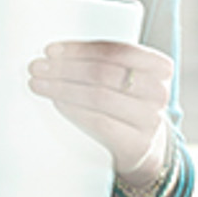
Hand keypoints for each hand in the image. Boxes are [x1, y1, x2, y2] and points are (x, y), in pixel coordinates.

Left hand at [29, 40, 172, 184]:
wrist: (144, 147)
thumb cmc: (126, 103)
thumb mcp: (127, 78)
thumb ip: (104, 62)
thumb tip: (55, 53)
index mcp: (160, 66)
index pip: (115, 50)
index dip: (79, 50)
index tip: (50, 50)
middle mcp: (159, 92)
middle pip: (104, 73)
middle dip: (65, 68)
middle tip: (37, 67)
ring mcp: (151, 120)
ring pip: (99, 96)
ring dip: (63, 88)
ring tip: (39, 84)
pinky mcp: (137, 144)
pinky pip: (100, 122)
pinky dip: (74, 110)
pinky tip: (58, 103)